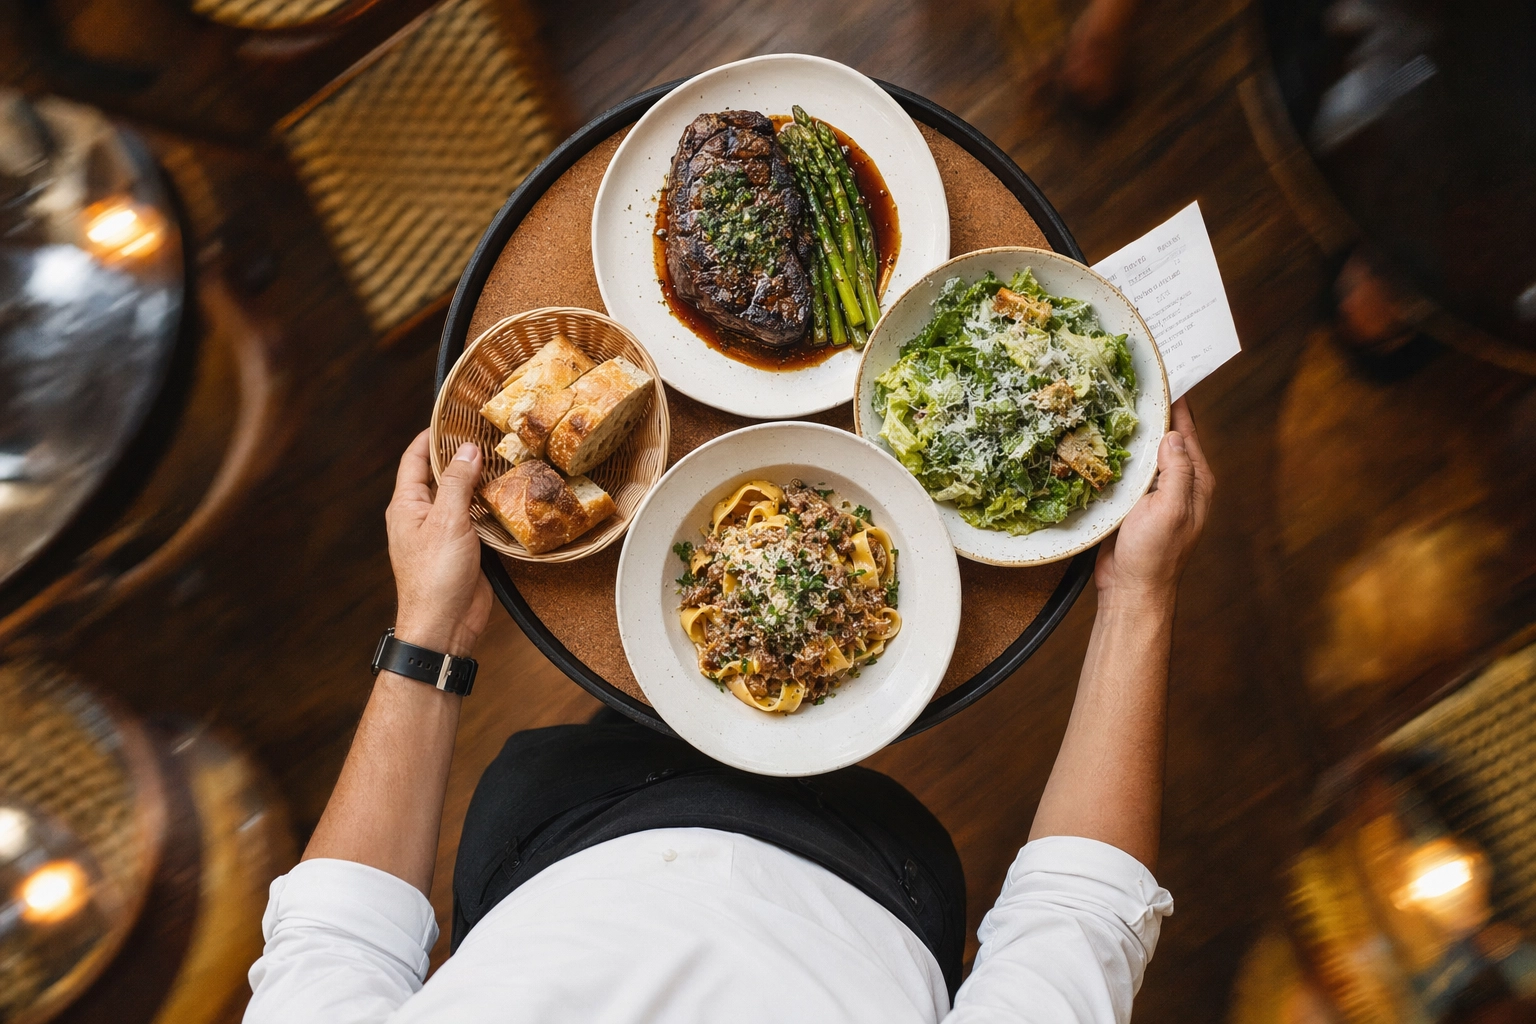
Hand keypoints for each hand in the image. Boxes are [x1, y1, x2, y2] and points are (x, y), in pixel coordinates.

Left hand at [385, 431, 491, 656]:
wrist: (444, 625)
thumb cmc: (435, 576)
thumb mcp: (446, 521)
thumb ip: (456, 483)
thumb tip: (468, 450)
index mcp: (407, 505)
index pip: (414, 458)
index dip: (431, 435)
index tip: (453, 416)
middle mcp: (423, 515)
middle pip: (442, 475)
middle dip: (463, 455)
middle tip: (491, 434)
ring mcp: (445, 532)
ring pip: (464, 497)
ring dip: (482, 482)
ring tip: (508, 458)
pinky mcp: (466, 548)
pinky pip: (479, 519)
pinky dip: (493, 507)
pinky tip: (513, 495)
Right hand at [1095, 399, 1213, 602]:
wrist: (1131, 590)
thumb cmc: (1155, 554)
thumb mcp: (1171, 509)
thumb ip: (1177, 471)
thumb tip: (1174, 434)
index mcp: (1196, 481)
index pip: (1188, 429)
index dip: (1176, 401)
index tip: (1162, 371)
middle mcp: (1179, 482)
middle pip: (1166, 436)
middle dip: (1151, 410)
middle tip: (1129, 379)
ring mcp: (1156, 492)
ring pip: (1143, 451)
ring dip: (1130, 431)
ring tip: (1110, 400)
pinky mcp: (1133, 502)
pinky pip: (1127, 469)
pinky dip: (1116, 453)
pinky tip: (1099, 439)